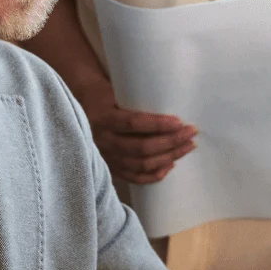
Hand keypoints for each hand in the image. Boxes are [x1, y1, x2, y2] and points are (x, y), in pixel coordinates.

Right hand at [82, 94, 197, 184]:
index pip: (134, 123)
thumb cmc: (105, 96)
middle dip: (171, 141)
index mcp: (103, 118)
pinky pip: (135, 177)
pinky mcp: (111, 168)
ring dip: (169, 156)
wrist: (79, 110)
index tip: (180, 121)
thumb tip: (170, 105)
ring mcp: (106, 157)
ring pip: (142, 164)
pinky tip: (170, 165)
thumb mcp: (115, 92)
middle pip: (142, 147)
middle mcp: (103, 141)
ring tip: (187, 146)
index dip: (158, 124)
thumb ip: (135, 100)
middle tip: (191, 132)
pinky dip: (155, 174)